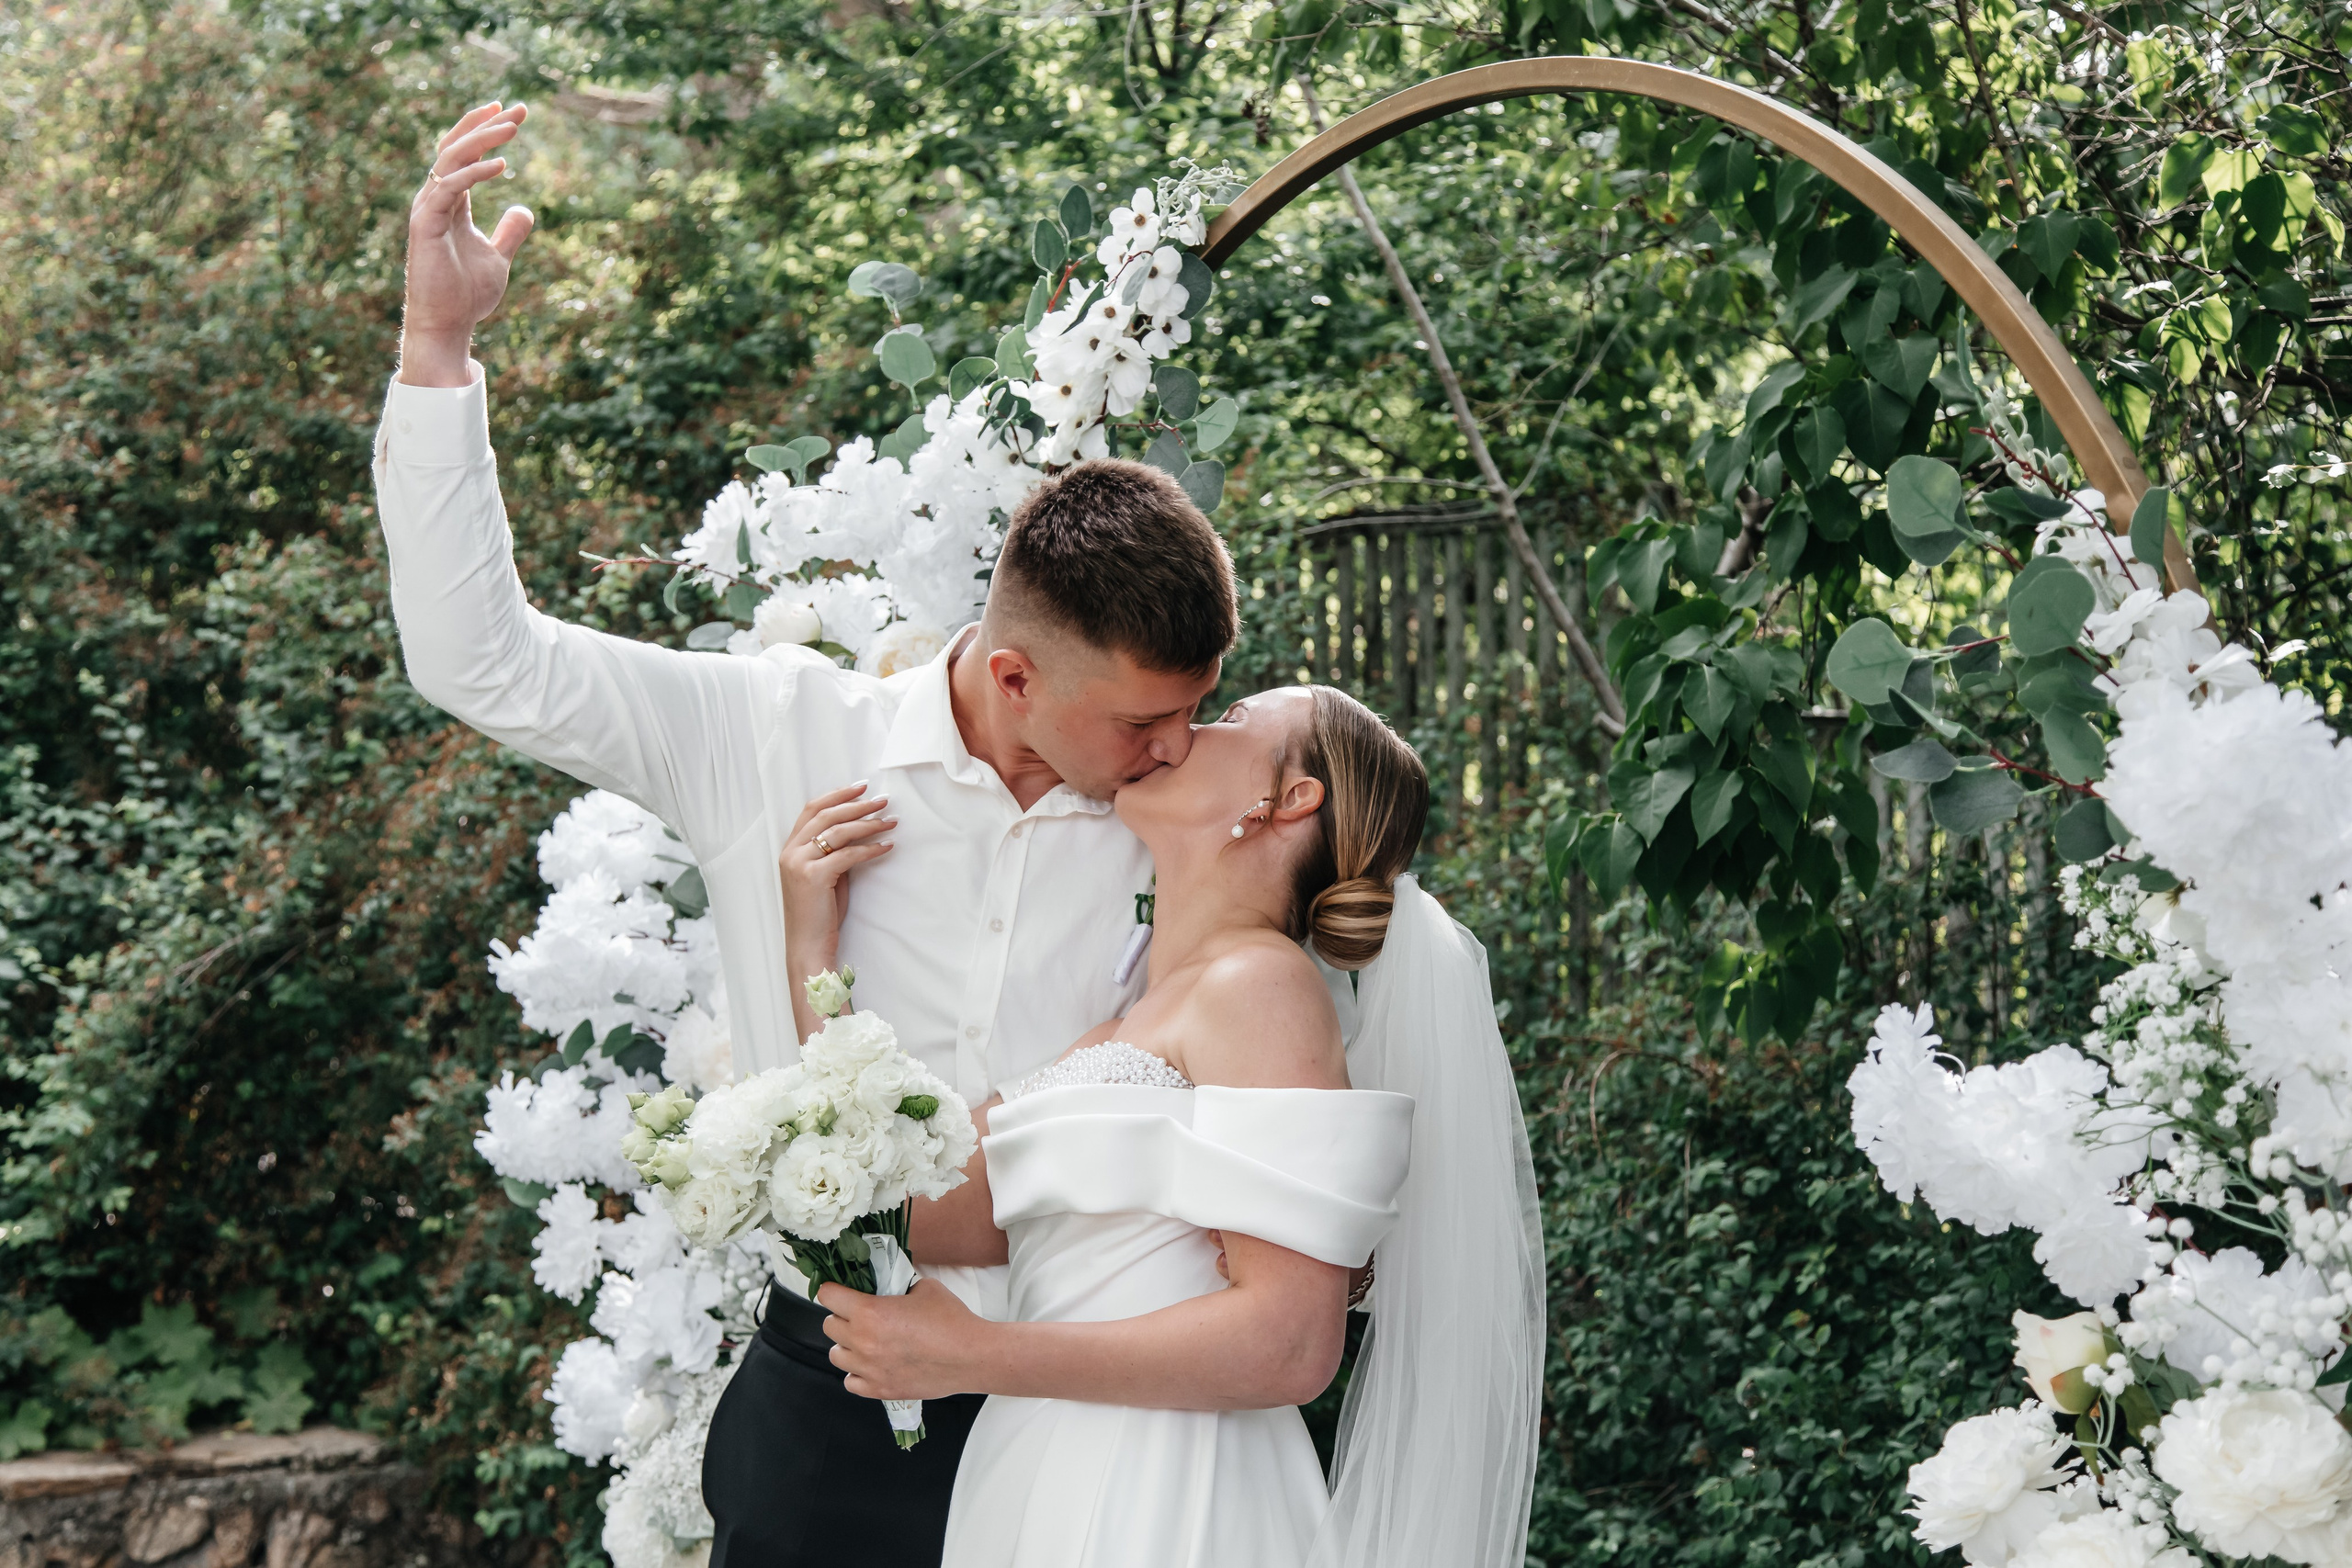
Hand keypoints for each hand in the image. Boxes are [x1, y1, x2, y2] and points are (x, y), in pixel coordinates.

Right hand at [401, 103, 536, 386]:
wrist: (448, 325)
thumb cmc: (467, 294)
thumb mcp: (499, 257)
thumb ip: (510, 232)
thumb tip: (524, 210)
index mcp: (451, 202)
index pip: (465, 154)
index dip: (486, 130)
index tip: (515, 112)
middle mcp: (435, 199)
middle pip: (456, 147)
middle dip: (486, 124)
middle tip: (519, 108)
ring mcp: (427, 210)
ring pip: (450, 160)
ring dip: (482, 140)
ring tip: (513, 126)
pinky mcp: (425, 225)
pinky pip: (450, 188)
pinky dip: (474, 173)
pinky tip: (502, 165)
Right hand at [781, 784, 894, 1035]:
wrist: (807, 947)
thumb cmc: (819, 914)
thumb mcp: (824, 876)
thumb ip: (833, 853)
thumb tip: (860, 831)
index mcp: (789, 849)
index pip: (812, 810)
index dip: (837, 795)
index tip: (861, 787)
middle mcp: (791, 852)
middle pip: (826, 815)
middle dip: (858, 804)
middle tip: (883, 800)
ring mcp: (799, 864)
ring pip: (839, 832)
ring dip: (868, 823)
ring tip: (891, 821)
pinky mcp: (814, 877)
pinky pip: (848, 855)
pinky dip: (870, 848)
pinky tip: (887, 846)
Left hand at [817, 1278, 987, 1400]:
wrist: (970, 1356)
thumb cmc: (951, 1319)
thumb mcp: (923, 1287)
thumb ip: (897, 1285)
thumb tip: (886, 1285)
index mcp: (870, 1312)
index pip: (828, 1296)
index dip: (832, 1290)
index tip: (838, 1290)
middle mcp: (863, 1341)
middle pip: (829, 1326)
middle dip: (841, 1317)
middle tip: (859, 1315)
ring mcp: (869, 1369)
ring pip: (836, 1355)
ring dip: (847, 1345)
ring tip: (866, 1341)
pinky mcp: (879, 1390)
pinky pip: (850, 1381)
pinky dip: (857, 1372)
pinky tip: (872, 1364)